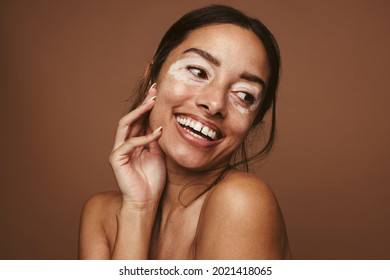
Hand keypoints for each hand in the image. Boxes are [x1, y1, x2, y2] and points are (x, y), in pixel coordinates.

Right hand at [109, 85, 165, 209]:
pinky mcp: (116, 159)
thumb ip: (156, 139)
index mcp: (134, 141)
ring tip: (152, 101)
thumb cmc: (153, 179)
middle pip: (131, 117)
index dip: (148, 106)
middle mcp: (124, 143)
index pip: (140, 119)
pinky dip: (145, 137)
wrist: (146, 201)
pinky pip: (130, 143)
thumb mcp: (159, 153)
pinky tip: (158, 132)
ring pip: (126, 124)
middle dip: (143, 103)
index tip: (159, 92)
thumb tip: (161, 121)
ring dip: (140, 112)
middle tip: (155, 90)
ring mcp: (119, 150)